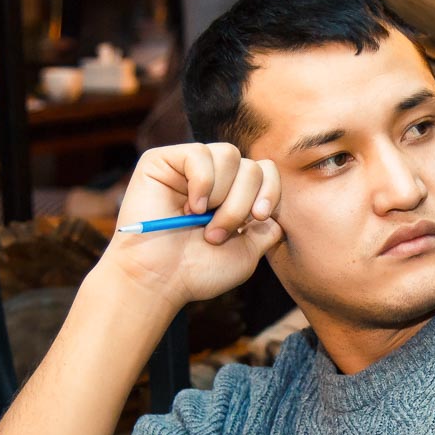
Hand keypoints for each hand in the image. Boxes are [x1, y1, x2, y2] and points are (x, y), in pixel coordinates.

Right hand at [100, 142, 283, 307]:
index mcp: (234, 195)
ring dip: (222, 195)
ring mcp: (189, 168)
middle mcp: (214, 178)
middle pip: (251, 166)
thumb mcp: (247, 253)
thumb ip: (268, 229)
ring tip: (201, 222)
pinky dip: (202, 183)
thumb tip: (276, 211)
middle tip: (218, 234)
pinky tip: (190, 207)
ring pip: (229, 155)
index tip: (258, 219)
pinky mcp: (162, 161)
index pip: (266, 171)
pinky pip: (199, 153)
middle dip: (241, 203)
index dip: (270, 191)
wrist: (157, 280)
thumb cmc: (197, 271)